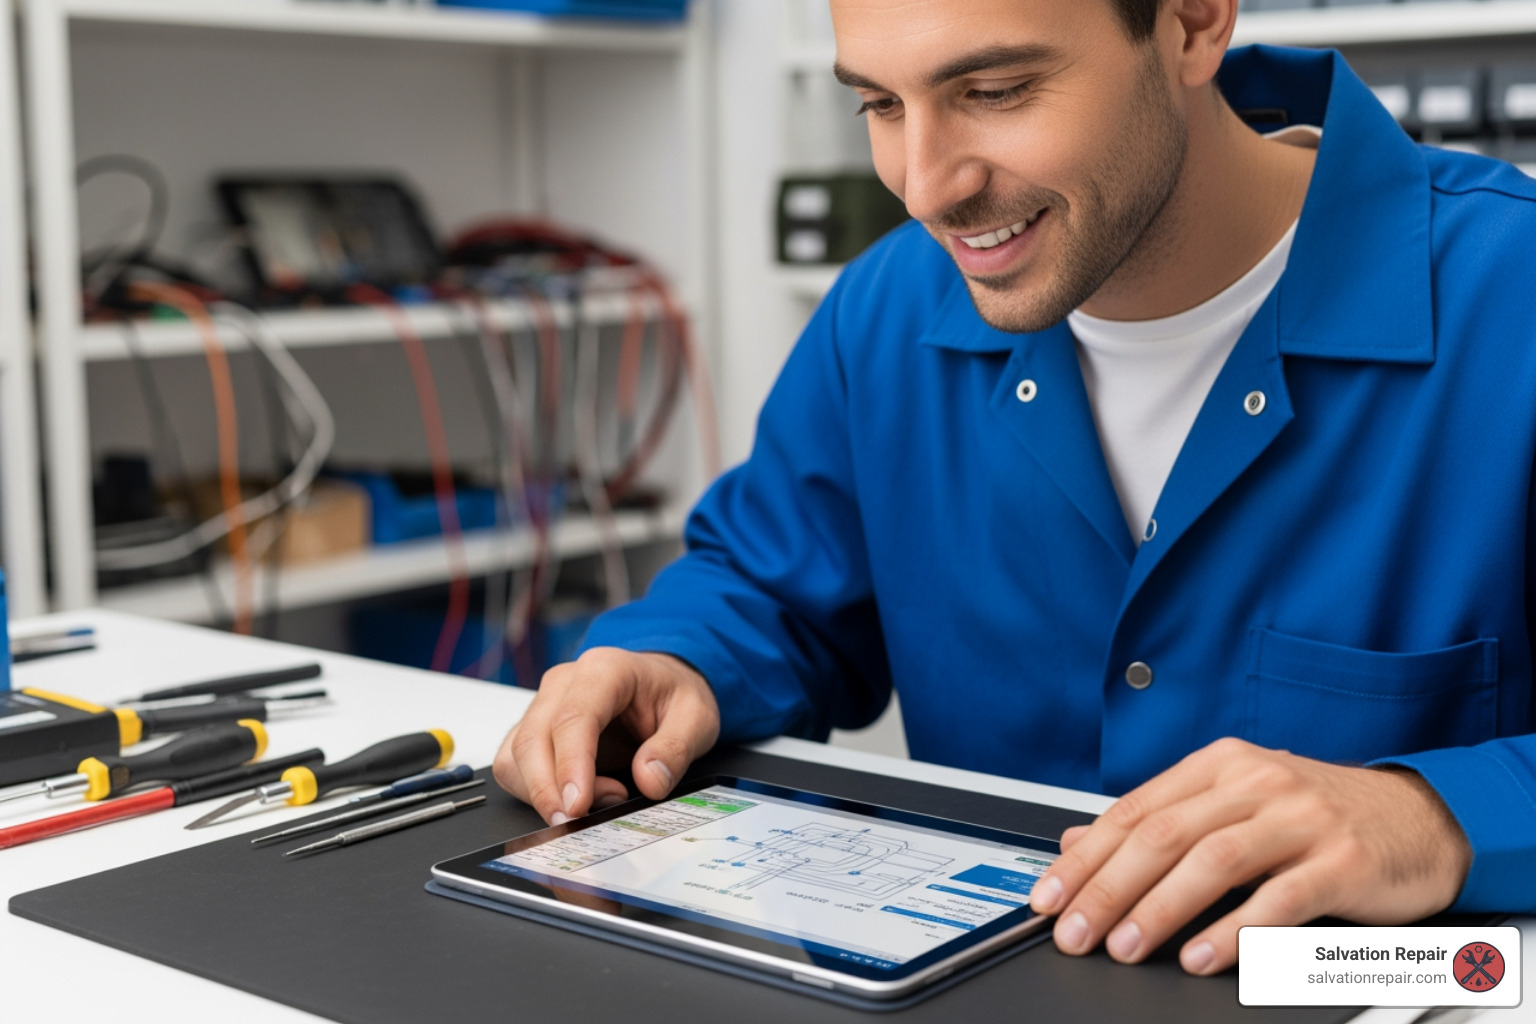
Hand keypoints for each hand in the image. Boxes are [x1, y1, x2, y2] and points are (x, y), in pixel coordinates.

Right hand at [492, 647, 720, 823]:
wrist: (659, 685)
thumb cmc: (671, 695)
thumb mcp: (696, 716)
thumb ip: (676, 748)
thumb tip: (649, 780)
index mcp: (604, 670)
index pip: (574, 717)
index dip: (570, 765)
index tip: (577, 805)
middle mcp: (564, 683)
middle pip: (533, 738)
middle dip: (547, 790)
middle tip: (578, 822)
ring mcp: (543, 706)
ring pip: (516, 755)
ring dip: (543, 793)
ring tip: (598, 801)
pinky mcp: (533, 731)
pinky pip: (514, 767)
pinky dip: (536, 793)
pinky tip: (578, 797)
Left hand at [1027, 737, 1471, 974]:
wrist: (1422, 816)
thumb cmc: (1317, 814)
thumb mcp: (1234, 803)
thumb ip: (1160, 820)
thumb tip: (1079, 840)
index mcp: (1218, 766)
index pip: (1133, 811)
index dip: (1084, 858)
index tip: (1049, 898)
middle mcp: (1254, 783)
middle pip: (1163, 835)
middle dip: (1108, 888)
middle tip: (1075, 932)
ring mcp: (1300, 818)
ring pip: (1213, 861)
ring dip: (1161, 909)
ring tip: (1126, 948)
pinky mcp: (1342, 859)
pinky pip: (1280, 897)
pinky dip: (1237, 930)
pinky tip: (1205, 956)